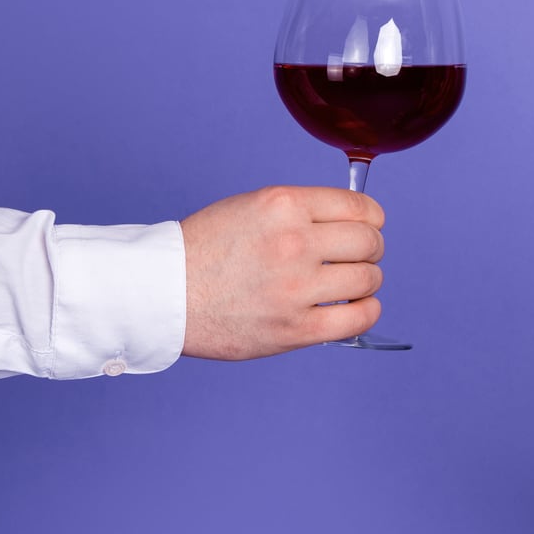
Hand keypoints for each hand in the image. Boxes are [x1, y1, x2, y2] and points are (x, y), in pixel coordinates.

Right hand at [180, 186, 386, 359]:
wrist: (162, 293)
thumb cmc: (204, 250)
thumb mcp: (251, 207)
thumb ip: (301, 211)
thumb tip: (353, 220)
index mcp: (283, 205)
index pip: (360, 207)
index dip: (371, 219)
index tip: (368, 227)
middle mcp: (294, 242)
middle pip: (369, 242)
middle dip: (370, 249)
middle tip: (358, 257)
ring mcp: (296, 287)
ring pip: (368, 279)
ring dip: (367, 280)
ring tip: (350, 284)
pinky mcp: (295, 328)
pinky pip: (358, 318)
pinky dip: (366, 311)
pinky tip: (355, 308)